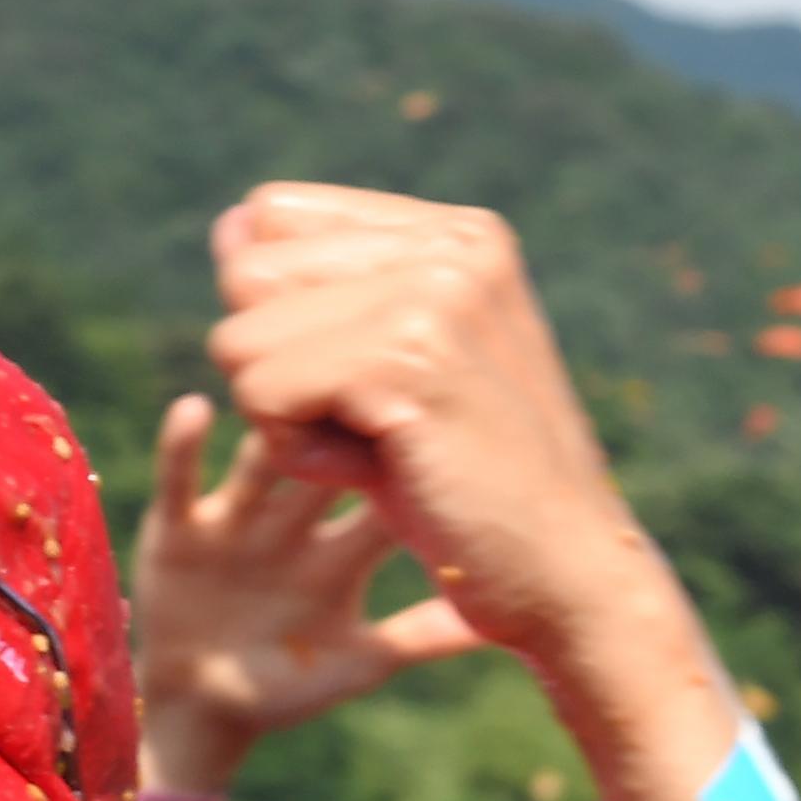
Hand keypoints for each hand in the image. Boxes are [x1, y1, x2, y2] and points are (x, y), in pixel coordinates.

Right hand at [131, 395, 481, 800]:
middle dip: (342, 425)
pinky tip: (196, 407)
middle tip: (369, 377)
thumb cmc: (293, 683)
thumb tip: (505, 626)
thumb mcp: (365, 661)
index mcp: (346, 548)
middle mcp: (296, 520)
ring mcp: (238, 519)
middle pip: (326, 458)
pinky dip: (184, 446)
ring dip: (272, 427)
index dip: (407, 460)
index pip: (384, 490)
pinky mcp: (179, 530)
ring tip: (286, 389)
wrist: (208, 708)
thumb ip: (426, 637)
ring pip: (259, 460)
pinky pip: (180, 481)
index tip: (441, 418)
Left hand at [203, 183, 665, 663]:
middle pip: (246, 275)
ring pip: (241, 338)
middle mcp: (449, 246)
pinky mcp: (407, 358)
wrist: (572, 581)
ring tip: (389, 451)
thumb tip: (228, 228)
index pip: (274, 220)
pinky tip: (387, 475)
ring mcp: (434, 294)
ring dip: (290, 421)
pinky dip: (304, 458)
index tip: (375, 382)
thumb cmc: (476, 491)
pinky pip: (262, 393)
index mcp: (456, 235)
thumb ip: (321, 296)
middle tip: (382, 426)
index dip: (285, 314)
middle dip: (281, 368)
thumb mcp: (397, 372)